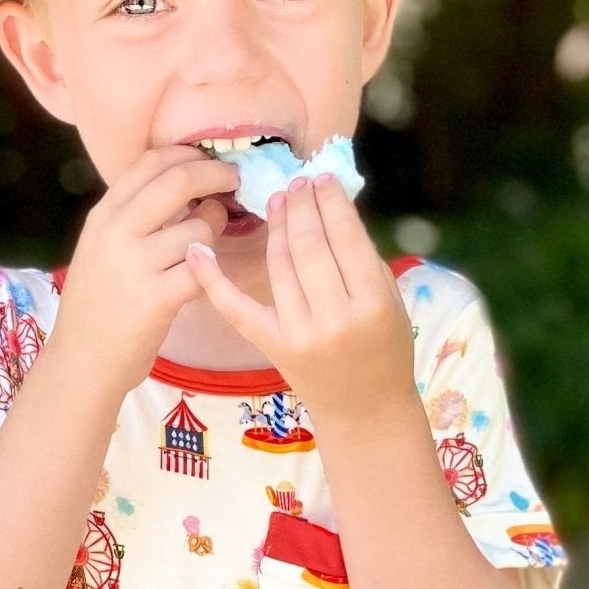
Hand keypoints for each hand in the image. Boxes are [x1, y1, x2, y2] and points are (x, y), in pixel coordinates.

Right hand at [54, 145, 239, 389]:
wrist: (82, 362)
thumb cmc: (97, 306)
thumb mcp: (99, 248)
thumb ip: (131, 216)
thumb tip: (181, 182)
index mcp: (103, 215)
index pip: (151, 161)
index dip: (189, 154)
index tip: (209, 162)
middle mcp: (116, 232)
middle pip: (179, 179)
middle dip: (216, 174)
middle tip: (234, 181)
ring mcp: (136, 264)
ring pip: (200, 227)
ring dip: (217, 230)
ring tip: (210, 244)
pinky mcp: (157, 298)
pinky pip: (203, 268)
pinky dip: (212, 269)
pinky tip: (206, 275)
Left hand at [182, 173, 414, 425]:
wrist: (365, 409)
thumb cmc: (385, 349)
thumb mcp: (391, 302)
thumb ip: (363, 259)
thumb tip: (330, 208)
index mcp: (371, 304)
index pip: (345, 236)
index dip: (330, 201)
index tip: (322, 179)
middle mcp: (333, 319)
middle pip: (308, 244)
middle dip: (301, 205)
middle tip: (297, 183)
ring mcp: (298, 334)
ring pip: (278, 263)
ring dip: (276, 225)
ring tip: (277, 200)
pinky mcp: (271, 346)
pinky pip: (236, 309)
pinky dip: (213, 279)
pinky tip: (197, 250)